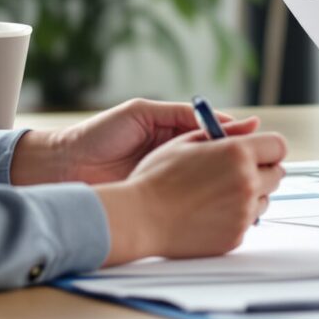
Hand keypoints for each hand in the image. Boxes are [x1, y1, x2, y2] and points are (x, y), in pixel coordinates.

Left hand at [12, 98, 259, 185]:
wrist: (64, 165)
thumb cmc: (99, 134)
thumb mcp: (143, 113)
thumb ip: (182, 114)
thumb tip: (229, 118)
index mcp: (174, 133)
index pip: (219, 136)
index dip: (238, 140)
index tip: (254, 144)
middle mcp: (178, 159)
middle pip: (221, 162)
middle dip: (239, 165)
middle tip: (252, 168)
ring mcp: (172, 183)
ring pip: (212, 186)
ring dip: (227, 187)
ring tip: (240, 185)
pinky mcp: (162, 204)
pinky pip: (192, 204)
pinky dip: (207, 205)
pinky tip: (217, 204)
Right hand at [94, 129, 287, 264]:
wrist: (139, 218)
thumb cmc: (156, 178)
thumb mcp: (186, 142)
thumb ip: (224, 131)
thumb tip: (252, 124)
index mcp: (237, 153)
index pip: (278, 146)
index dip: (267, 147)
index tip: (257, 151)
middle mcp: (247, 182)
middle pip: (276, 174)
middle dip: (261, 171)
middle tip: (235, 172)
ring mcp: (243, 212)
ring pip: (264, 200)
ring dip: (250, 195)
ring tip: (217, 194)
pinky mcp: (235, 236)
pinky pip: (246, 223)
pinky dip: (234, 217)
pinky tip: (207, 212)